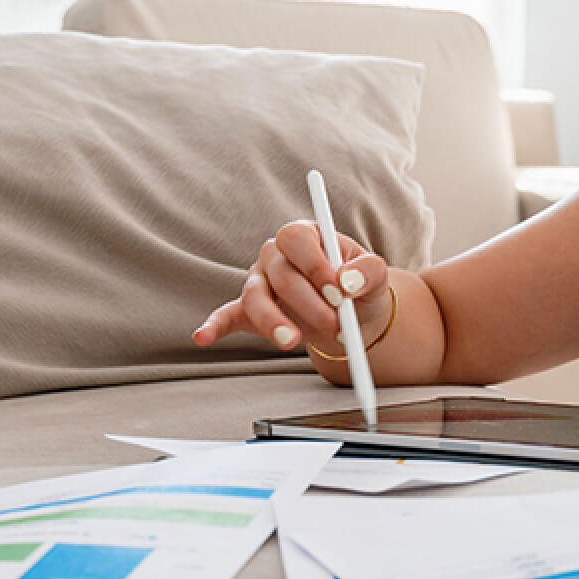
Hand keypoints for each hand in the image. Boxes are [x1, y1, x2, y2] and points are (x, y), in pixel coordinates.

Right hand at [190, 220, 391, 351]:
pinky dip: (214, 326)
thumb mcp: (376, 276)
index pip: (297, 238)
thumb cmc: (360, 287)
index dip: (314, 263)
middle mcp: (275, 255)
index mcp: (304, 236)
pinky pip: (227, 315)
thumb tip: (348, 282)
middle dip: (309, 303)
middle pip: (281, 274)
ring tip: (293, 342)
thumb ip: (368, 272)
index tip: (337, 290)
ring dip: (274, 321)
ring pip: (256, 297)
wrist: (353, 315)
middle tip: (337, 325)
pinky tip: (203, 337)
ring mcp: (258, 282)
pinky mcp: (248, 310)